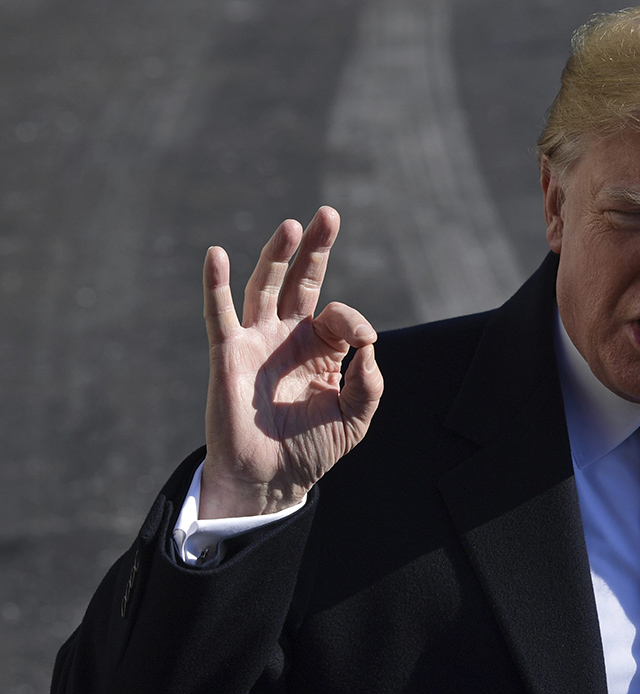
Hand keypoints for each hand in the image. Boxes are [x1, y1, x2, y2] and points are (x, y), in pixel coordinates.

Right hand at [200, 207, 383, 518]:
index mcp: (322, 349)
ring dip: (277, 255)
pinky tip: (217, 255)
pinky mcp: (228, 354)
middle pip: (301, 280)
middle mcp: (289, 337)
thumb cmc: (312, 449)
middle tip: (328, 214)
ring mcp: (257, 341)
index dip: (354, 320)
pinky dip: (216, 284)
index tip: (364, 342)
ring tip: (293, 226)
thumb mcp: (355, 417)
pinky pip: (220, 313)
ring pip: (266, 287)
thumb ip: (368, 382)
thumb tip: (369, 344)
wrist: (272, 479)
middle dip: (315, 247)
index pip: (339, 314)